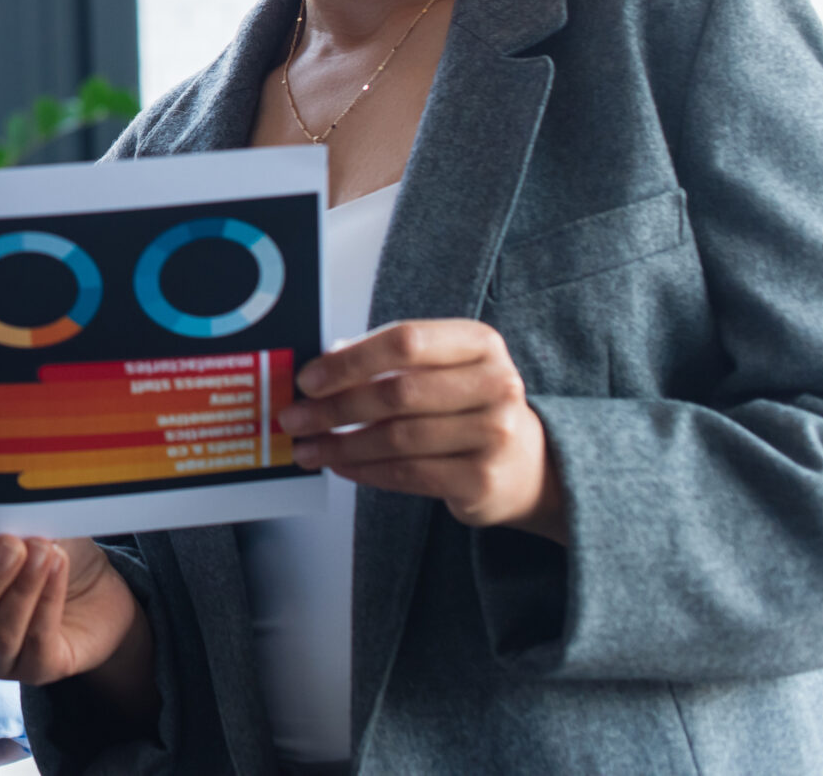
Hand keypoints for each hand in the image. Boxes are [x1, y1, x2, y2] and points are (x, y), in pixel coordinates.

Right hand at [0, 525, 142, 687]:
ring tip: (44, 552)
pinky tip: (59, 568)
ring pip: (0, 634)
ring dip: (22, 590)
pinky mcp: (37, 669)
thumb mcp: (20, 526)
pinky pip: (37, 644)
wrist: (96, 587)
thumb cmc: (46, 551)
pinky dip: (48, 602)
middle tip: (12, 545)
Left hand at [280, 319, 564, 541]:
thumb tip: (319, 368)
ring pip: (397, 438)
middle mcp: (496, 384)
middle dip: (333, 408)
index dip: (349, 361)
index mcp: (480, 343)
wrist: (528, 466)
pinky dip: (364, 470)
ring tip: (306, 448)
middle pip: (396, 393)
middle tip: (293, 418)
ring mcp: (496, 434)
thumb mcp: (441, 368)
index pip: (405, 342)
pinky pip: (408, 474)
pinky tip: (340, 465)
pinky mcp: (484, 479)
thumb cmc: (467, 406)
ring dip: (340, 445)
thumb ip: (388, 360)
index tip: (307, 379)